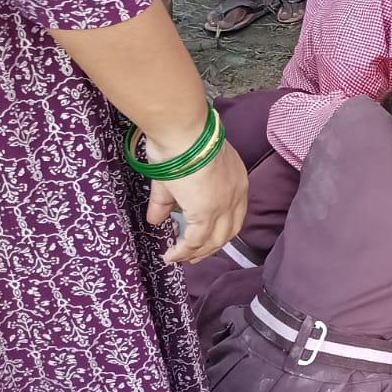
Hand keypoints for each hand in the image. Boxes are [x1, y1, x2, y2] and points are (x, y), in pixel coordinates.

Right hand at [146, 142, 247, 263]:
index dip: (220, 228)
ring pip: (215, 240)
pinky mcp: (206, 213)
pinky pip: (196, 241)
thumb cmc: (180, 143)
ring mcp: (223, 205)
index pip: (234, 213)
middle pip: (228, 231)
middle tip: (194, 256)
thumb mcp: (176, 174)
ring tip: (180, 258)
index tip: (206, 238)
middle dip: (211, 247)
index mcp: (235, 181)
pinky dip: (184, 252)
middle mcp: (236, 195)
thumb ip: (165, 201)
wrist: (183, 132)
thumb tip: (155, 219)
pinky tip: (171, 256)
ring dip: (198, 253)